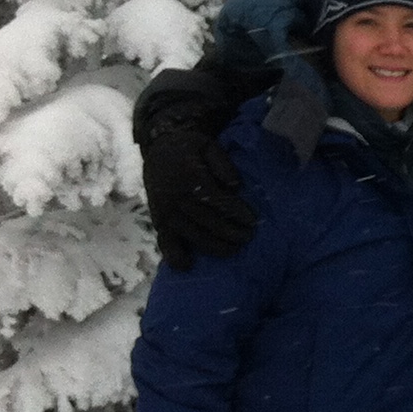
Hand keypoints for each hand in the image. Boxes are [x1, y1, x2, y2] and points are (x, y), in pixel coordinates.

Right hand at [140, 120, 255, 269]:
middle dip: (232, 233)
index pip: (218, 200)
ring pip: (193, 235)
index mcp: (190, 179)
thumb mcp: (207, 145)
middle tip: (249, 238)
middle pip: (209, 222)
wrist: (158, 150)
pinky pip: (165, 242)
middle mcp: (176, 198)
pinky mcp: (158, 221)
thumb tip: (236, 186)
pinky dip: (175, 256)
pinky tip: (187, 265)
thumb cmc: (189, 149)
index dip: (237, 212)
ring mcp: (166, 212)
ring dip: (216, 246)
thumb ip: (222, 163)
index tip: (254, 221)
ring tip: (234, 250)